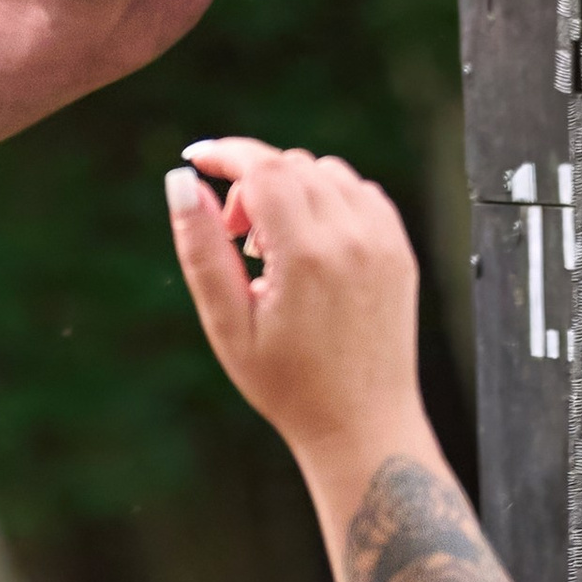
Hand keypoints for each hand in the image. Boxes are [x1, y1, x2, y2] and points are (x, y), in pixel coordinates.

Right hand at [165, 137, 423, 466]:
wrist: (364, 428)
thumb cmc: (288, 385)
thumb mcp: (228, 324)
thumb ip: (201, 249)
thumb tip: (181, 180)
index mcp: (307, 256)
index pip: (262, 167)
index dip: (224, 154)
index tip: (198, 159)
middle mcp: (351, 239)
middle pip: (290, 164)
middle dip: (251, 181)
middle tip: (238, 238)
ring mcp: (383, 243)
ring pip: (325, 171)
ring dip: (290, 185)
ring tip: (274, 244)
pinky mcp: (400, 251)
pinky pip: (359, 191)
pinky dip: (328, 195)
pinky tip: (311, 238)